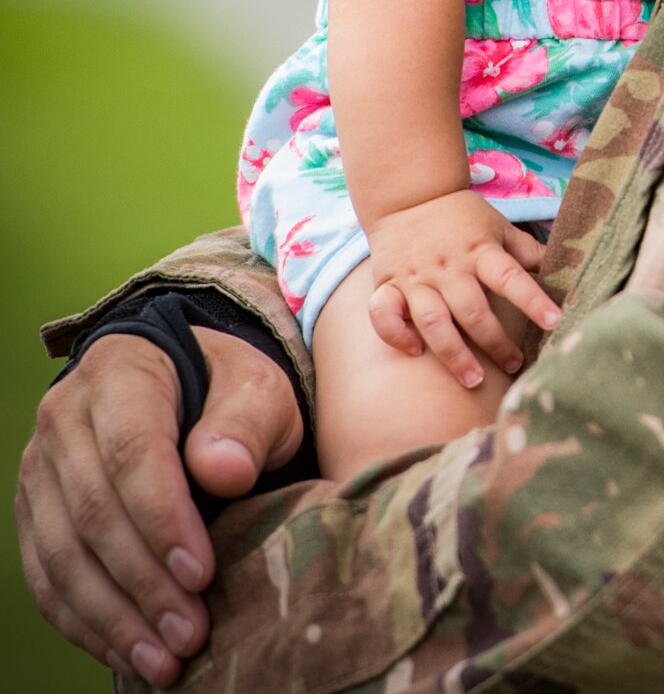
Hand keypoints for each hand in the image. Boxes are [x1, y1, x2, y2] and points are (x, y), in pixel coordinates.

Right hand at [16, 326, 302, 688]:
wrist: (185, 385)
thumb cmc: (228, 387)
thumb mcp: (258, 386)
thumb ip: (247, 421)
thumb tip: (225, 471)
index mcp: (120, 371)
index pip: (132, 453)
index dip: (163, 519)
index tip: (202, 573)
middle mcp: (65, 418)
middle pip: (93, 512)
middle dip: (143, 583)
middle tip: (190, 633)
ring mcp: (40, 469)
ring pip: (62, 556)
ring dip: (113, 617)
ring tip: (165, 661)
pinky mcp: (35, 514)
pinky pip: (46, 579)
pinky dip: (85, 623)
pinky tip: (128, 654)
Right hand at [365, 190, 558, 386]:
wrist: (410, 195)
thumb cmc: (462, 217)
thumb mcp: (498, 227)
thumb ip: (527, 252)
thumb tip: (570, 267)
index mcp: (480, 250)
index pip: (510, 277)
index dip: (533, 300)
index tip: (554, 322)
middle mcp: (448, 266)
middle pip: (472, 310)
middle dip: (495, 342)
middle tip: (514, 364)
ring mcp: (415, 277)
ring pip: (433, 321)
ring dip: (453, 354)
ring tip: (473, 380)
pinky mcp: (387, 285)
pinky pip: (385, 315)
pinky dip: (397, 335)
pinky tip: (415, 352)